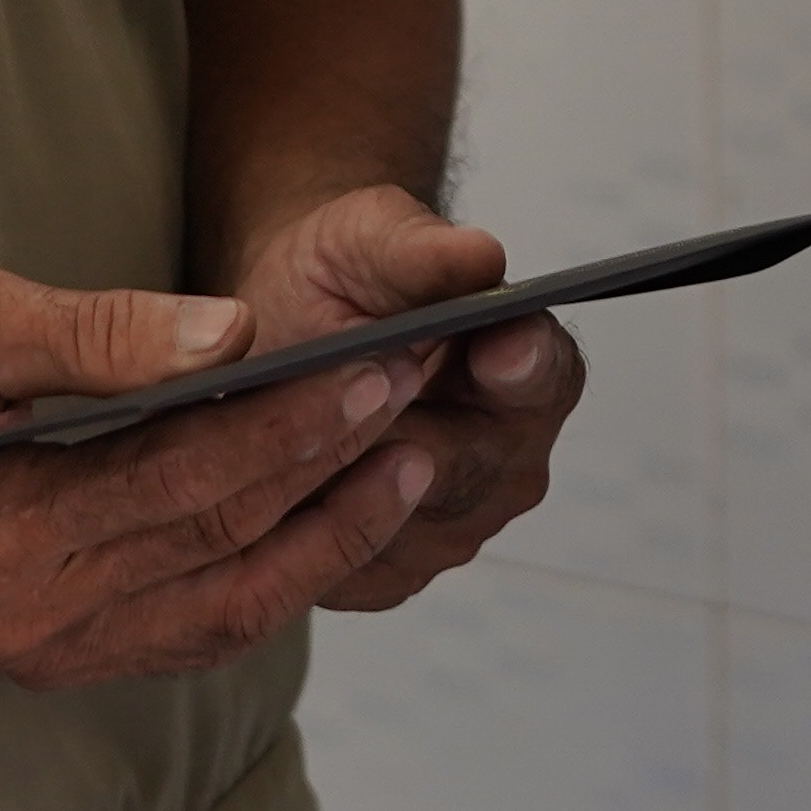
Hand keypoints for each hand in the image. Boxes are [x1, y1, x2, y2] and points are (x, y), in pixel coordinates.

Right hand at [0, 260, 436, 686]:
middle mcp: (41, 623)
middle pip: (227, 540)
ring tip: (412, 456)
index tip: (382, 361)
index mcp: (6, 543)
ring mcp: (62, 654)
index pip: (188, 480)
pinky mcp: (78, 655)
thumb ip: (94, 332)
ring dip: (331, 531)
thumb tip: (233, 334)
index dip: (295, 423)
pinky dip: (278, 571)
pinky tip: (337, 513)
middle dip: (335, 464)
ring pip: (235, 601)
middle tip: (423, 390)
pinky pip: (206, 625)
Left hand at [223, 183, 578, 609]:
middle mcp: (509, 457)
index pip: (544, 375)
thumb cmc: (342, 275)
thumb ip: (424, 250)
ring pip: (399, 523)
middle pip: (465, 466)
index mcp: (528, 367)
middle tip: (329, 399)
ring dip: (339, 484)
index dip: (522, 365)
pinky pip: (349, 566)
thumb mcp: (371, 238)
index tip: (496, 346)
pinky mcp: (393, 572)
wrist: (284, 327)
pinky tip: (267, 486)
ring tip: (280, 438)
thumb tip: (481, 253)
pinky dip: (305, 530)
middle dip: (394, 431)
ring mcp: (456, 524)